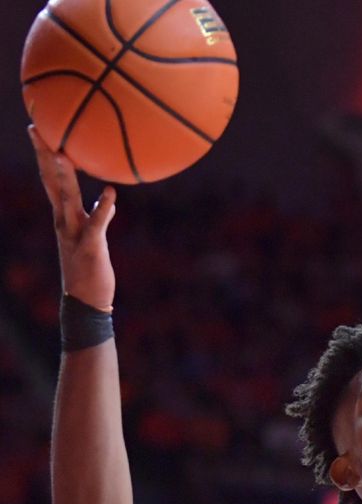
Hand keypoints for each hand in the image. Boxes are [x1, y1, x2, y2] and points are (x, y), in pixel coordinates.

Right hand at [29, 125, 116, 310]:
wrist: (85, 302)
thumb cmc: (90, 270)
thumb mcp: (93, 238)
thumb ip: (98, 217)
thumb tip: (109, 199)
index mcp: (64, 217)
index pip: (51, 180)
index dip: (45, 155)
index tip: (39, 130)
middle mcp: (64, 221)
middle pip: (52, 182)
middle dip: (45, 156)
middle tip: (37, 129)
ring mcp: (75, 233)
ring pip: (67, 200)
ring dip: (66, 177)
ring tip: (65, 153)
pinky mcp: (90, 246)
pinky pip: (97, 224)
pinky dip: (103, 208)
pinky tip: (111, 193)